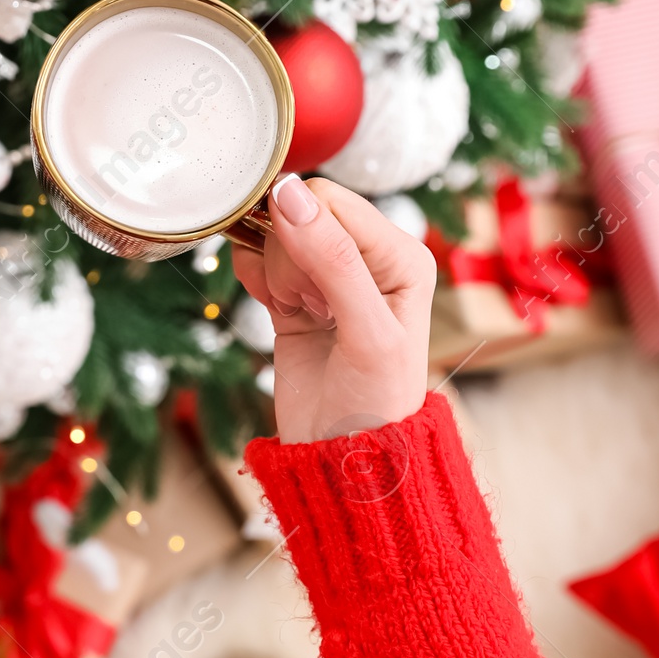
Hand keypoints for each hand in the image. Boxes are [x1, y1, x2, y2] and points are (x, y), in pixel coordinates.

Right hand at [231, 174, 435, 443]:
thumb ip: (333, 258)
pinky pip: (260, 262)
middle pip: (298, 214)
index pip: (330, 202)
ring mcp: (330, 276)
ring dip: (275, 275)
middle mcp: (370, 258)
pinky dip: (256, 280)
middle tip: (310, 307)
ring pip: (276, 238)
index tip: (306, 285)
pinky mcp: (296, 297)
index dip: (302, 231)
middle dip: (289, 257)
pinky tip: (274, 307)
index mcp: (402, 254)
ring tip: (302, 315)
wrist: (343, 463)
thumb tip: (289, 193)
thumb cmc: (376, 404)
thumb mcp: (367, 332)